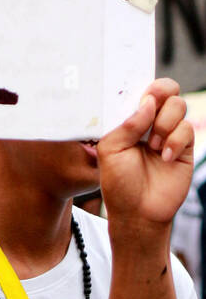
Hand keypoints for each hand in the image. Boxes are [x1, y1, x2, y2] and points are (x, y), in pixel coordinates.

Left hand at [98, 78, 192, 230]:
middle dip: (160, 90)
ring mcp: (168, 133)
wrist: (138, 212)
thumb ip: (126, 124)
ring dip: (164, 121)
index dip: (142, 85)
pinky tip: (163, 156)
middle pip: (165, 89)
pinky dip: (175, 140)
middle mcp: (149, 123)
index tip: (140, 90)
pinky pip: (187, 128)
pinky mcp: (184, 146)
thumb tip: (147, 102)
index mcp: (128, 120)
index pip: (139, 92)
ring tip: (152, 145)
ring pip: (178, 105)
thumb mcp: (110, 151)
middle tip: (152, 103)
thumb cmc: (119, 183)